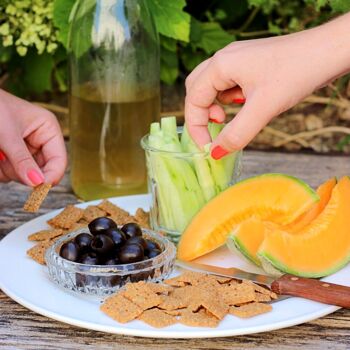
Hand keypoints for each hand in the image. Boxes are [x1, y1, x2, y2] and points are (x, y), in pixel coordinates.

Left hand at [0, 89, 66, 185]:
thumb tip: (37, 183)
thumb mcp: (8, 135)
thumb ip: (22, 160)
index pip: (59, 160)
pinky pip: (12, 172)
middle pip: (42, 170)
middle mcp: (41, 140)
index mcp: (49, 129)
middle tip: (5, 162)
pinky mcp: (14, 155)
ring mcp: (27, 149)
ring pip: (25, 174)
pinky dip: (2, 170)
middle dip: (22, 171)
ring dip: (8, 170)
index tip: (38, 188)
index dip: (51, 175)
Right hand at [184, 13, 349, 158]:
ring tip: (230, 115)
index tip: (207, 147)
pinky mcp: (249, 63)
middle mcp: (224, 58)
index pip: (193, 100)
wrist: (327, 51)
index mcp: (220, 65)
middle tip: (217, 127)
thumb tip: (216, 153)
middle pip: (196, 89)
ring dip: (215, 105)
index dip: (195, 127)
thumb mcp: (262, 109)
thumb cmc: (296, 73)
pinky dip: (229, 98)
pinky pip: (228, 83)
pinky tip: (246, 102)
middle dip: (201, 113)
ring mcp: (237, 58)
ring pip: (212, 86)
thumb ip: (236, 134)